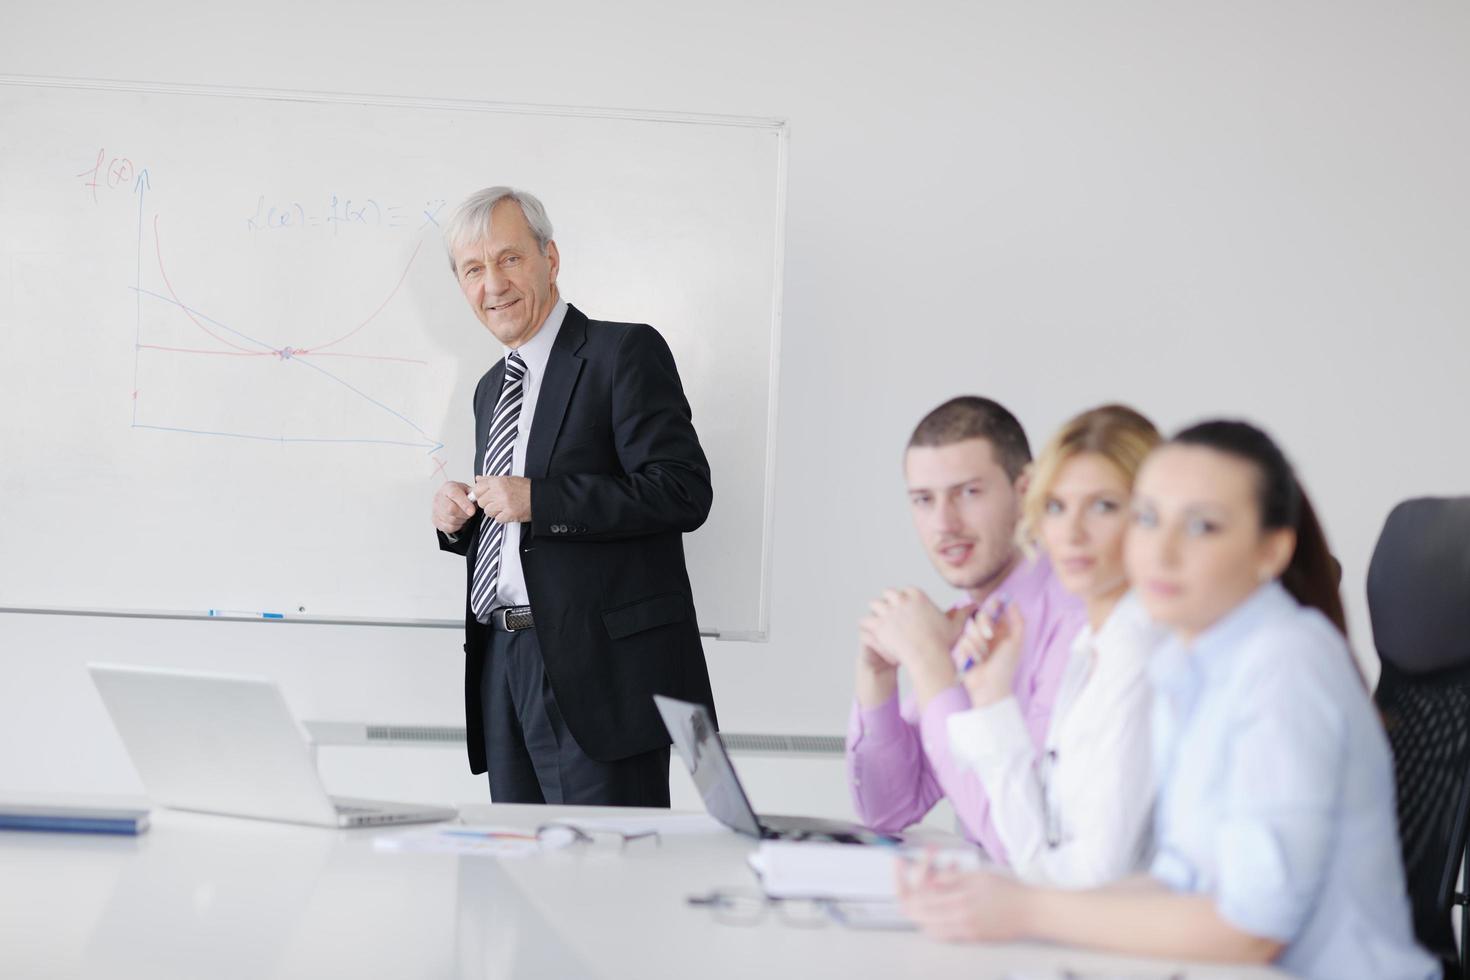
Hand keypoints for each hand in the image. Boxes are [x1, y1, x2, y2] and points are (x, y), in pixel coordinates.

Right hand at [432, 481, 476, 533]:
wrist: (448, 500)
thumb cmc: (459, 495)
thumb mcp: (467, 489)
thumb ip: (473, 493)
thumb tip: (480, 497)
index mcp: (448, 487)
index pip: (454, 494)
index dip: (464, 504)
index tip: (472, 511)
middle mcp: (439, 497)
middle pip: (451, 509)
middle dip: (464, 514)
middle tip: (470, 513)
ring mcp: (435, 509)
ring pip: (451, 520)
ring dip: (462, 520)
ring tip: (464, 515)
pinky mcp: (435, 520)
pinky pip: (448, 527)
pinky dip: (457, 526)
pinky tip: (458, 520)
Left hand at [470, 475, 531, 523]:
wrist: (539, 497)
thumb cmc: (525, 488)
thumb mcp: (508, 479)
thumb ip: (490, 479)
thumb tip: (478, 479)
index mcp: (498, 482)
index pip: (477, 489)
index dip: (480, 494)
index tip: (484, 496)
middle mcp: (499, 492)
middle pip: (481, 502)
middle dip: (487, 503)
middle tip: (496, 502)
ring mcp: (504, 504)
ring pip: (488, 511)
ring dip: (494, 511)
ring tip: (503, 507)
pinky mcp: (509, 514)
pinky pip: (497, 519)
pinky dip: (502, 518)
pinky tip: (508, 512)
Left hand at [860, 588, 962, 668]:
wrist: (929, 656)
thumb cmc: (943, 643)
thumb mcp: (955, 626)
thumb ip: (963, 614)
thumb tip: (974, 606)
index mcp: (917, 595)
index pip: (905, 590)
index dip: (903, 599)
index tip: (903, 608)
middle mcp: (901, 599)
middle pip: (888, 593)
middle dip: (888, 602)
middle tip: (888, 613)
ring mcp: (888, 611)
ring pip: (874, 604)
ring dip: (876, 612)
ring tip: (878, 621)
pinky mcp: (879, 624)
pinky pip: (866, 620)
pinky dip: (867, 626)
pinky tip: (870, 632)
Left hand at [897, 857, 1028, 942]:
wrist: (1031, 913)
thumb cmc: (1009, 892)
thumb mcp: (976, 876)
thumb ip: (949, 880)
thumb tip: (927, 881)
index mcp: (958, 900)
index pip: (917, 895)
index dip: (903, 878)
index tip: (900, 864)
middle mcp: (957, 919)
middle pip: (915, 912)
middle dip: (907, 890)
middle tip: (906, 874)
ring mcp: (962, 931)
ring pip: (924, 924)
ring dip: (920, 905)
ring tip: (925, 888)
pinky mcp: (969, 938)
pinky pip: (940, 933)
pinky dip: (932, 918)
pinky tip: (937, 905)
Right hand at [955, 596, 1024, 707]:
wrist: (989, 687)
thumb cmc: (1005, 667)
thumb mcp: (1016, 642)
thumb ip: (1017, 621)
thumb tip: (1012, 601)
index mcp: (1000, 630)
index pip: (994, 610)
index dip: (993, 605)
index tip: (994, 605)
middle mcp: (986, 633)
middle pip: (980, 615)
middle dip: (984, 624)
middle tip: (989, 636)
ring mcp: (973, 641)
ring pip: (970, 629)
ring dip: (978, 643)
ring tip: (983, 657)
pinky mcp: (962, 649)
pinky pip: (963, 641)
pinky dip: (971, 652)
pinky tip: (975, 662)